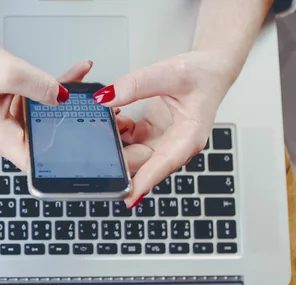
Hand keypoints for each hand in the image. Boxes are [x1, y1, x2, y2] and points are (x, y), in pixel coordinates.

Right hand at [0, 38, 92, 168]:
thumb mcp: (7, 73)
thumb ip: (39, 86)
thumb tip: (64, 98)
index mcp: (3, 138)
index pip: (37, 164)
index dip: (60, 163)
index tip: (83, 153)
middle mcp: (8, 135)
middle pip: (47, 141)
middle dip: (72, 126)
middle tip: (95, 111)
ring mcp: (12, 123)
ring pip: (47, 120)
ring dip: (66, 103)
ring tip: (86, 85)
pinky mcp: (15, 109)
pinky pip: (40, 105)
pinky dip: (55, 91)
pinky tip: (73, 76)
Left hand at [93, 50, 235, 206]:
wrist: (209, 69)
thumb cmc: (201, 75)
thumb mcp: (170, 72)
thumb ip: (136, 85)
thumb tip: (105, 98)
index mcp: (188, 137)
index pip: (164, 164)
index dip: (145, 181)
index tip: (128, 197)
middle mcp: (173, 146)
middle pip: (141, 163)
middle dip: (118, 163)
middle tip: (93, 158)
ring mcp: (159, 142)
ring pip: (130, 155)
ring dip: (113, 146)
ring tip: (97, 131)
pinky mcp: (148, 135)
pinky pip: (126, 141)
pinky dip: (115, 132)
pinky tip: (110, 118)